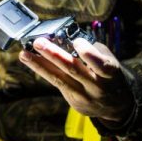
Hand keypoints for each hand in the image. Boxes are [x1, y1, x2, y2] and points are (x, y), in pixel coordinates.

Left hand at [19, 37, 133, 124]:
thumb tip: (66, 35)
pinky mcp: (73, 100)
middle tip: (38, 42)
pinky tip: (30, 60)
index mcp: (110, 73)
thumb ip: (92, 50)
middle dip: (54, 55)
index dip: (89, 54)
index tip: (77, 41)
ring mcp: (83, 95)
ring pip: (59, 78)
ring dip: (40, 64)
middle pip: (74, 69)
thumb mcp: (109, 60)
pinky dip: (43, 70)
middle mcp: (96, 86)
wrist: (116, 105)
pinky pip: (56, 82)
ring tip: (25, 53)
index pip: (101, 65)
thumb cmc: (110, 75)